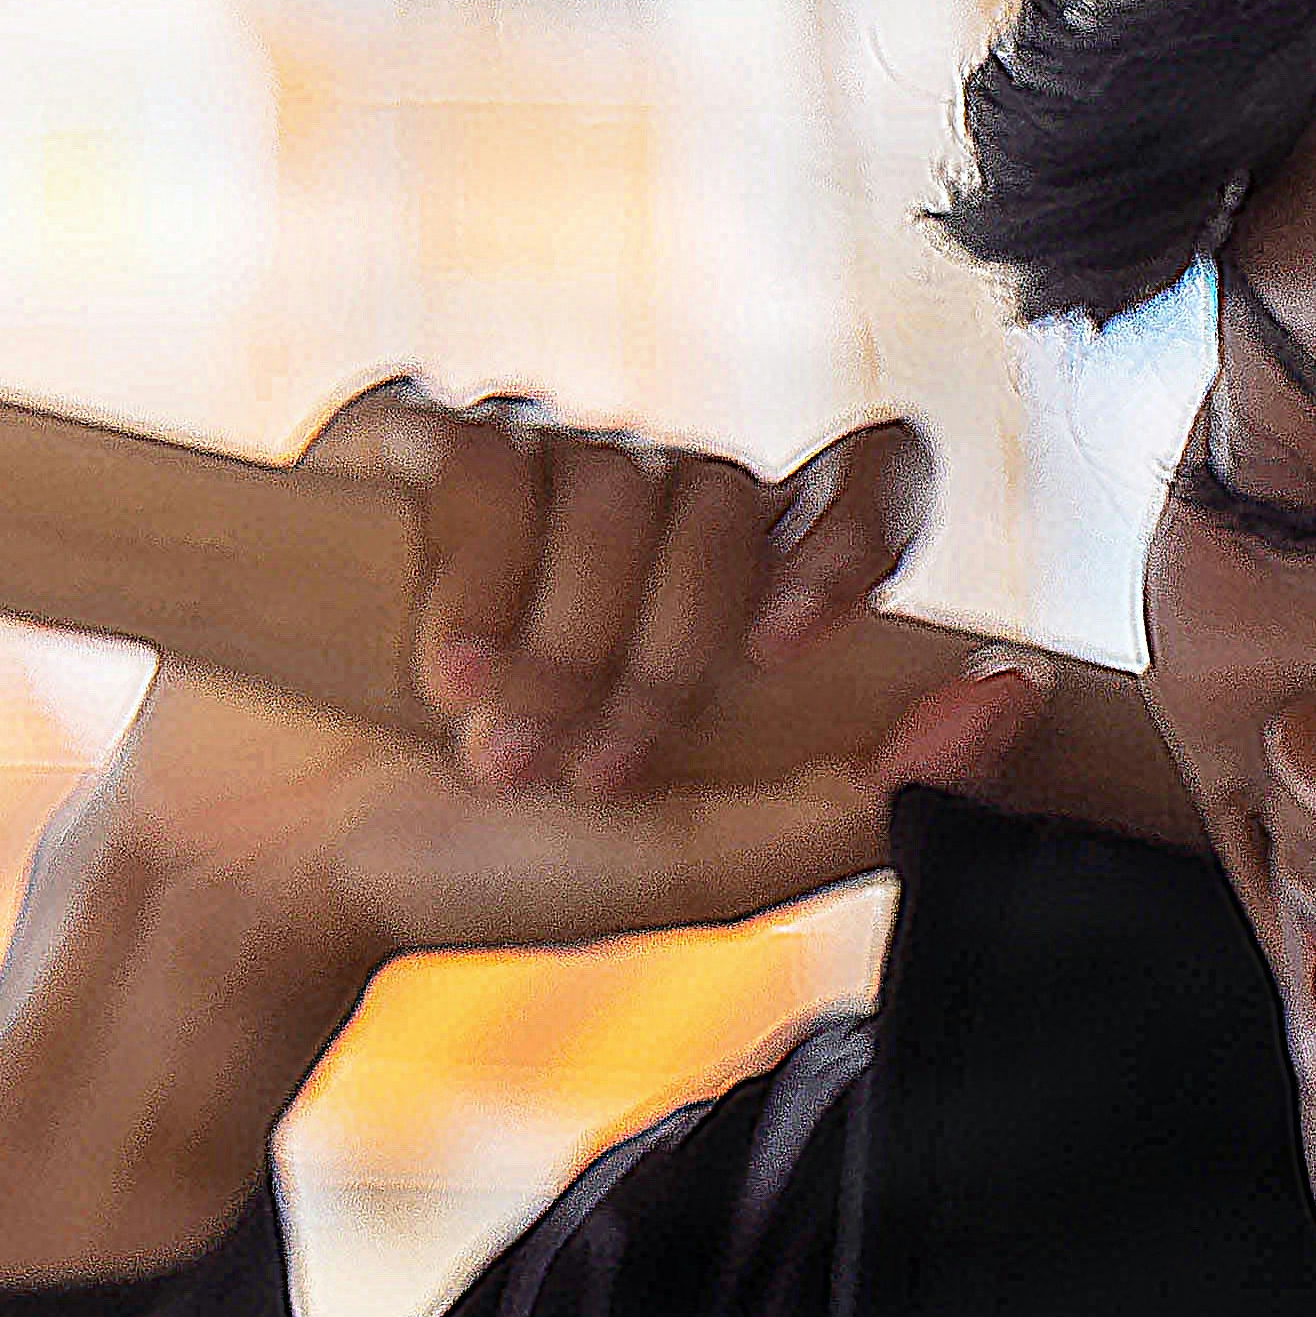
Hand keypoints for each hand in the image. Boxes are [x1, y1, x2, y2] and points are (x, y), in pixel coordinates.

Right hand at [0, 385, 1042, 1297]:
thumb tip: (1017, 694)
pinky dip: (471, 575)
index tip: (793, 648)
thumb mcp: (702, 867)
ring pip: (610, 473)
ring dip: (559, 641)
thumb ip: (864, 799)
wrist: (298, 878)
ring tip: (489, 747)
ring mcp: (527, 459)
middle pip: (722, 491)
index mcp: (738, 585)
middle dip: (660, 654)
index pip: (863, 475)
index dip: (851, 533)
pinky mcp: (405, 438)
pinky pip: (480, 447)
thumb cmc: (503, 875)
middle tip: (584, 772)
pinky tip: (431, 666)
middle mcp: (646, 502)